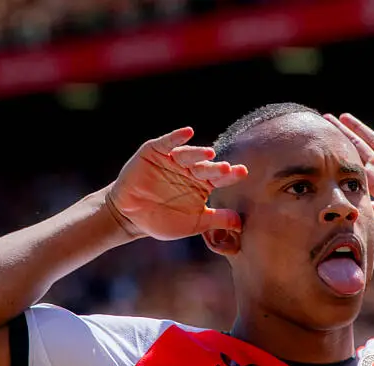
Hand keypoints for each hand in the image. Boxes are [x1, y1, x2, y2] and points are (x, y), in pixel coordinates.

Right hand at [106, 127, 247, 239]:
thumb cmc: (164, 220)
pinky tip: (187, 132)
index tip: (242, 172)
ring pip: (189, 154)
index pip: (221, 178)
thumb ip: (216, 220)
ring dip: (198, 153)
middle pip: (206, 166)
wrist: (131, 217)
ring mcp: (173, 160)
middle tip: (226, 168)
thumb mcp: (194, 223)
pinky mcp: (155, 151)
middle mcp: (191, 169)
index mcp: (203, 184)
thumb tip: (240, 224)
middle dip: (216, 167)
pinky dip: (176, 137)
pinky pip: (167, 142)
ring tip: (209, 153)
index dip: (231, 174)